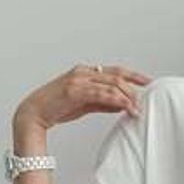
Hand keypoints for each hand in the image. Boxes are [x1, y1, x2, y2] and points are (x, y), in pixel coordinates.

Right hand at [13, 63, 153, 130]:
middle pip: (117, 76)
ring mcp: (79, 80)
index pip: (116, 71)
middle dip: (134, 88)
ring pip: (111, 84)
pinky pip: (101, 93)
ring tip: (136, 109)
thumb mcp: (86, 104)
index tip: (149, 82)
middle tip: (144, 102)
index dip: (134, 75)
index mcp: (86, 72)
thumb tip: (123, 105)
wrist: (35, 113)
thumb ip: (104, 102)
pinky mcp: (75, 90)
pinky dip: (116, 100)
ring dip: (127, 97)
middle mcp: (84, 72)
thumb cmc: (59, 107)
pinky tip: (126, 107)